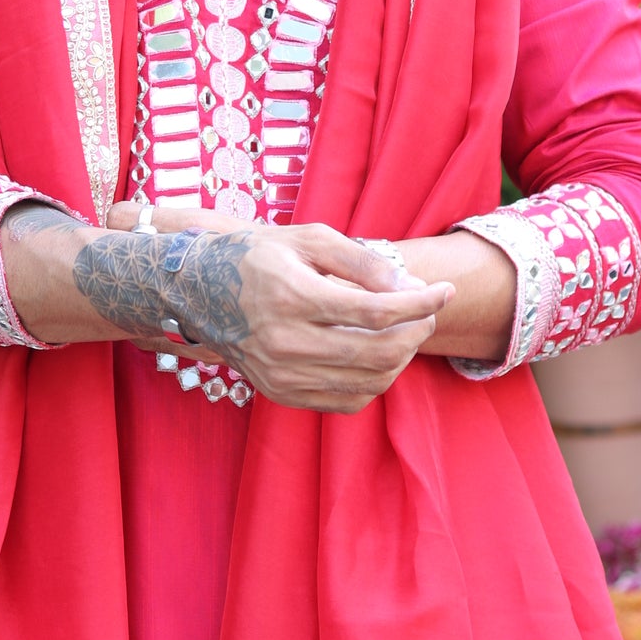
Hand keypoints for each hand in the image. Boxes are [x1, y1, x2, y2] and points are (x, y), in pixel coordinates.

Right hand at [94, 206, 450, 413]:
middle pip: (378, 352)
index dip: (421, 303)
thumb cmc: (258, 255)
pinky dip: (374, 382)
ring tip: (404, 330)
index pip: (377, 311)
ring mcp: (280, 374)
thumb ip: (361, 261)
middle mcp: (284, 342)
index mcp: (292, 296)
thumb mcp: (308, 238)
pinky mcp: (280, 393)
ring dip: (400, 358)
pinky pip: (346, 401)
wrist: (196, 289)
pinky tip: (377, 355)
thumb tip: (408, 289)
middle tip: (426, 310)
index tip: (444, 290)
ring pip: (367, 382)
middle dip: (416, 331)